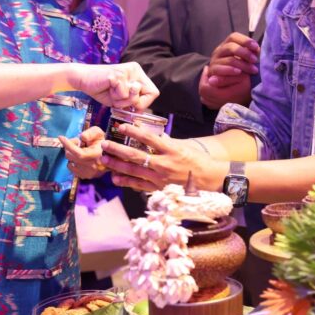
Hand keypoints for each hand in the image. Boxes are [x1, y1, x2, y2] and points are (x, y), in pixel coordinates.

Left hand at [60, 126, 107, 178]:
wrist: (111, 156)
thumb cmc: (103, 142)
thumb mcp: (99, 133)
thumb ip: (91, 133)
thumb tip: (81, 137)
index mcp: (97, 155)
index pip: (79, 153)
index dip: (68, 145)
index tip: (61, 137)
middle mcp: (93, 167)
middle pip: (71, 157)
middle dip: (70, 147)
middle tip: (77, 142)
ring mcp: (89, 173)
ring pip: (70, 162)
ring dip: (71, 155)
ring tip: (80, 150)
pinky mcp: (86, 176)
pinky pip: (71, 168)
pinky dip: (72, 162)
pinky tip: (80, 158)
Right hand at [69, 62, 158, 110]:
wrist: (82, 79)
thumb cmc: (102, 89)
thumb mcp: (120, 99)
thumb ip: (132, 103)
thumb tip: (141, 110)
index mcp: (138, 73)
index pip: (154, 92)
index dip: (145, 103)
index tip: (132, 107)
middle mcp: (135, 70)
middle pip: (151, 93)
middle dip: (135, 103)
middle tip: (121, 101)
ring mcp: (127, 71)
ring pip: (135, 95)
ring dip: (122, 101)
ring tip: (112, 93)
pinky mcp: (118, 74)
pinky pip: (123, 93)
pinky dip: (114, 97)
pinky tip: (107, 88)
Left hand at [100, 124, 225, 193]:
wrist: (210, 180)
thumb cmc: (198, 161)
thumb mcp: (184, 147)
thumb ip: (166, 142)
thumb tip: (152, 135)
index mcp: (172, 150)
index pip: (148, 138)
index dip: (133, 131)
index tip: (122, 126)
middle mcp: (164, 164)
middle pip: (135, 155)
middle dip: (117, 150)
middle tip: (105, 144)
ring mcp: (160, 178)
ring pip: (134, 171)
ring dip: (117, 165)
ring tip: (104, 160)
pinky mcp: (159, 188)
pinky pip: (139, 185)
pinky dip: (126, 181)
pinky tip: (116, 178)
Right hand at [199, 33, 258, 109]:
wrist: (222, 84)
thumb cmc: (236, 68)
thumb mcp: (243, 59)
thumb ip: (249, 53)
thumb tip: (257, 49)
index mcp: (226, 45)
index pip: (233, 37)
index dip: (245, 40)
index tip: (256, 47)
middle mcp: (219, 51)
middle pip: (230, 46)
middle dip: (245, 53)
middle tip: (255, 60)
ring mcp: (214, 61)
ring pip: (229, 59)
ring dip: (243, 65)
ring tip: (253, 70)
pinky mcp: (212, 71)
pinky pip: (220, 69)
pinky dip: (230, 70)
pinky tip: (239, 73)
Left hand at [199, 65, 251, 109]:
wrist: (257, 94)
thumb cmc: (249, 84)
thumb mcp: (240, 77)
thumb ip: (225, 78)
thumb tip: (211, 80)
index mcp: (223, 96)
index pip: (204, 88)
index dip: (203, 77)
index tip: (207, 68)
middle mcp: (219, 104)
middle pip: (203, 93)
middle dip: (204, 81)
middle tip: (207, 72)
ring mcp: (219, 107)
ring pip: (205, 98)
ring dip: (206, 87)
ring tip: (211, 78)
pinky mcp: (221, 107)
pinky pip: (209, 101)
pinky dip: (209, 93)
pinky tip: (214, 86)